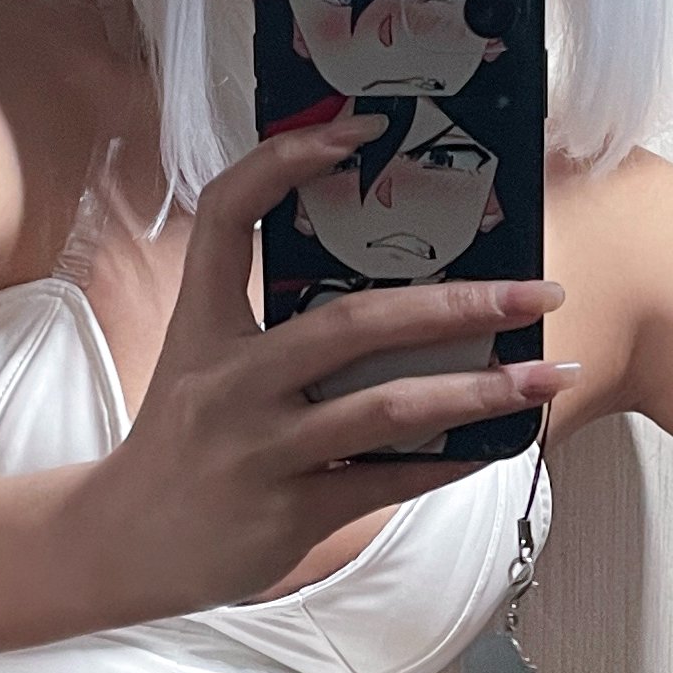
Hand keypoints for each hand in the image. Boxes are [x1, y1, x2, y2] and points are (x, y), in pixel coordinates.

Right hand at [71, 118, 573, 624]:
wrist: (125, 543)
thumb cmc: (185, 438)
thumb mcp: (204, 362)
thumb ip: (274, 322)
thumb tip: (393, 288)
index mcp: (202, 323)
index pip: (226, 215)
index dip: (284, 163)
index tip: (359, 129)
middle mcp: (229, 381)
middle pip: (351, 324)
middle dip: (456, 305)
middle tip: (536, 291)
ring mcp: (259, 449)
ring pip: (386, 410)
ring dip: (478, 392)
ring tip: (546, 376)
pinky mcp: (288, 512)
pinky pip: (387, 482)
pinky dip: (448, 462)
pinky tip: (497, 444)